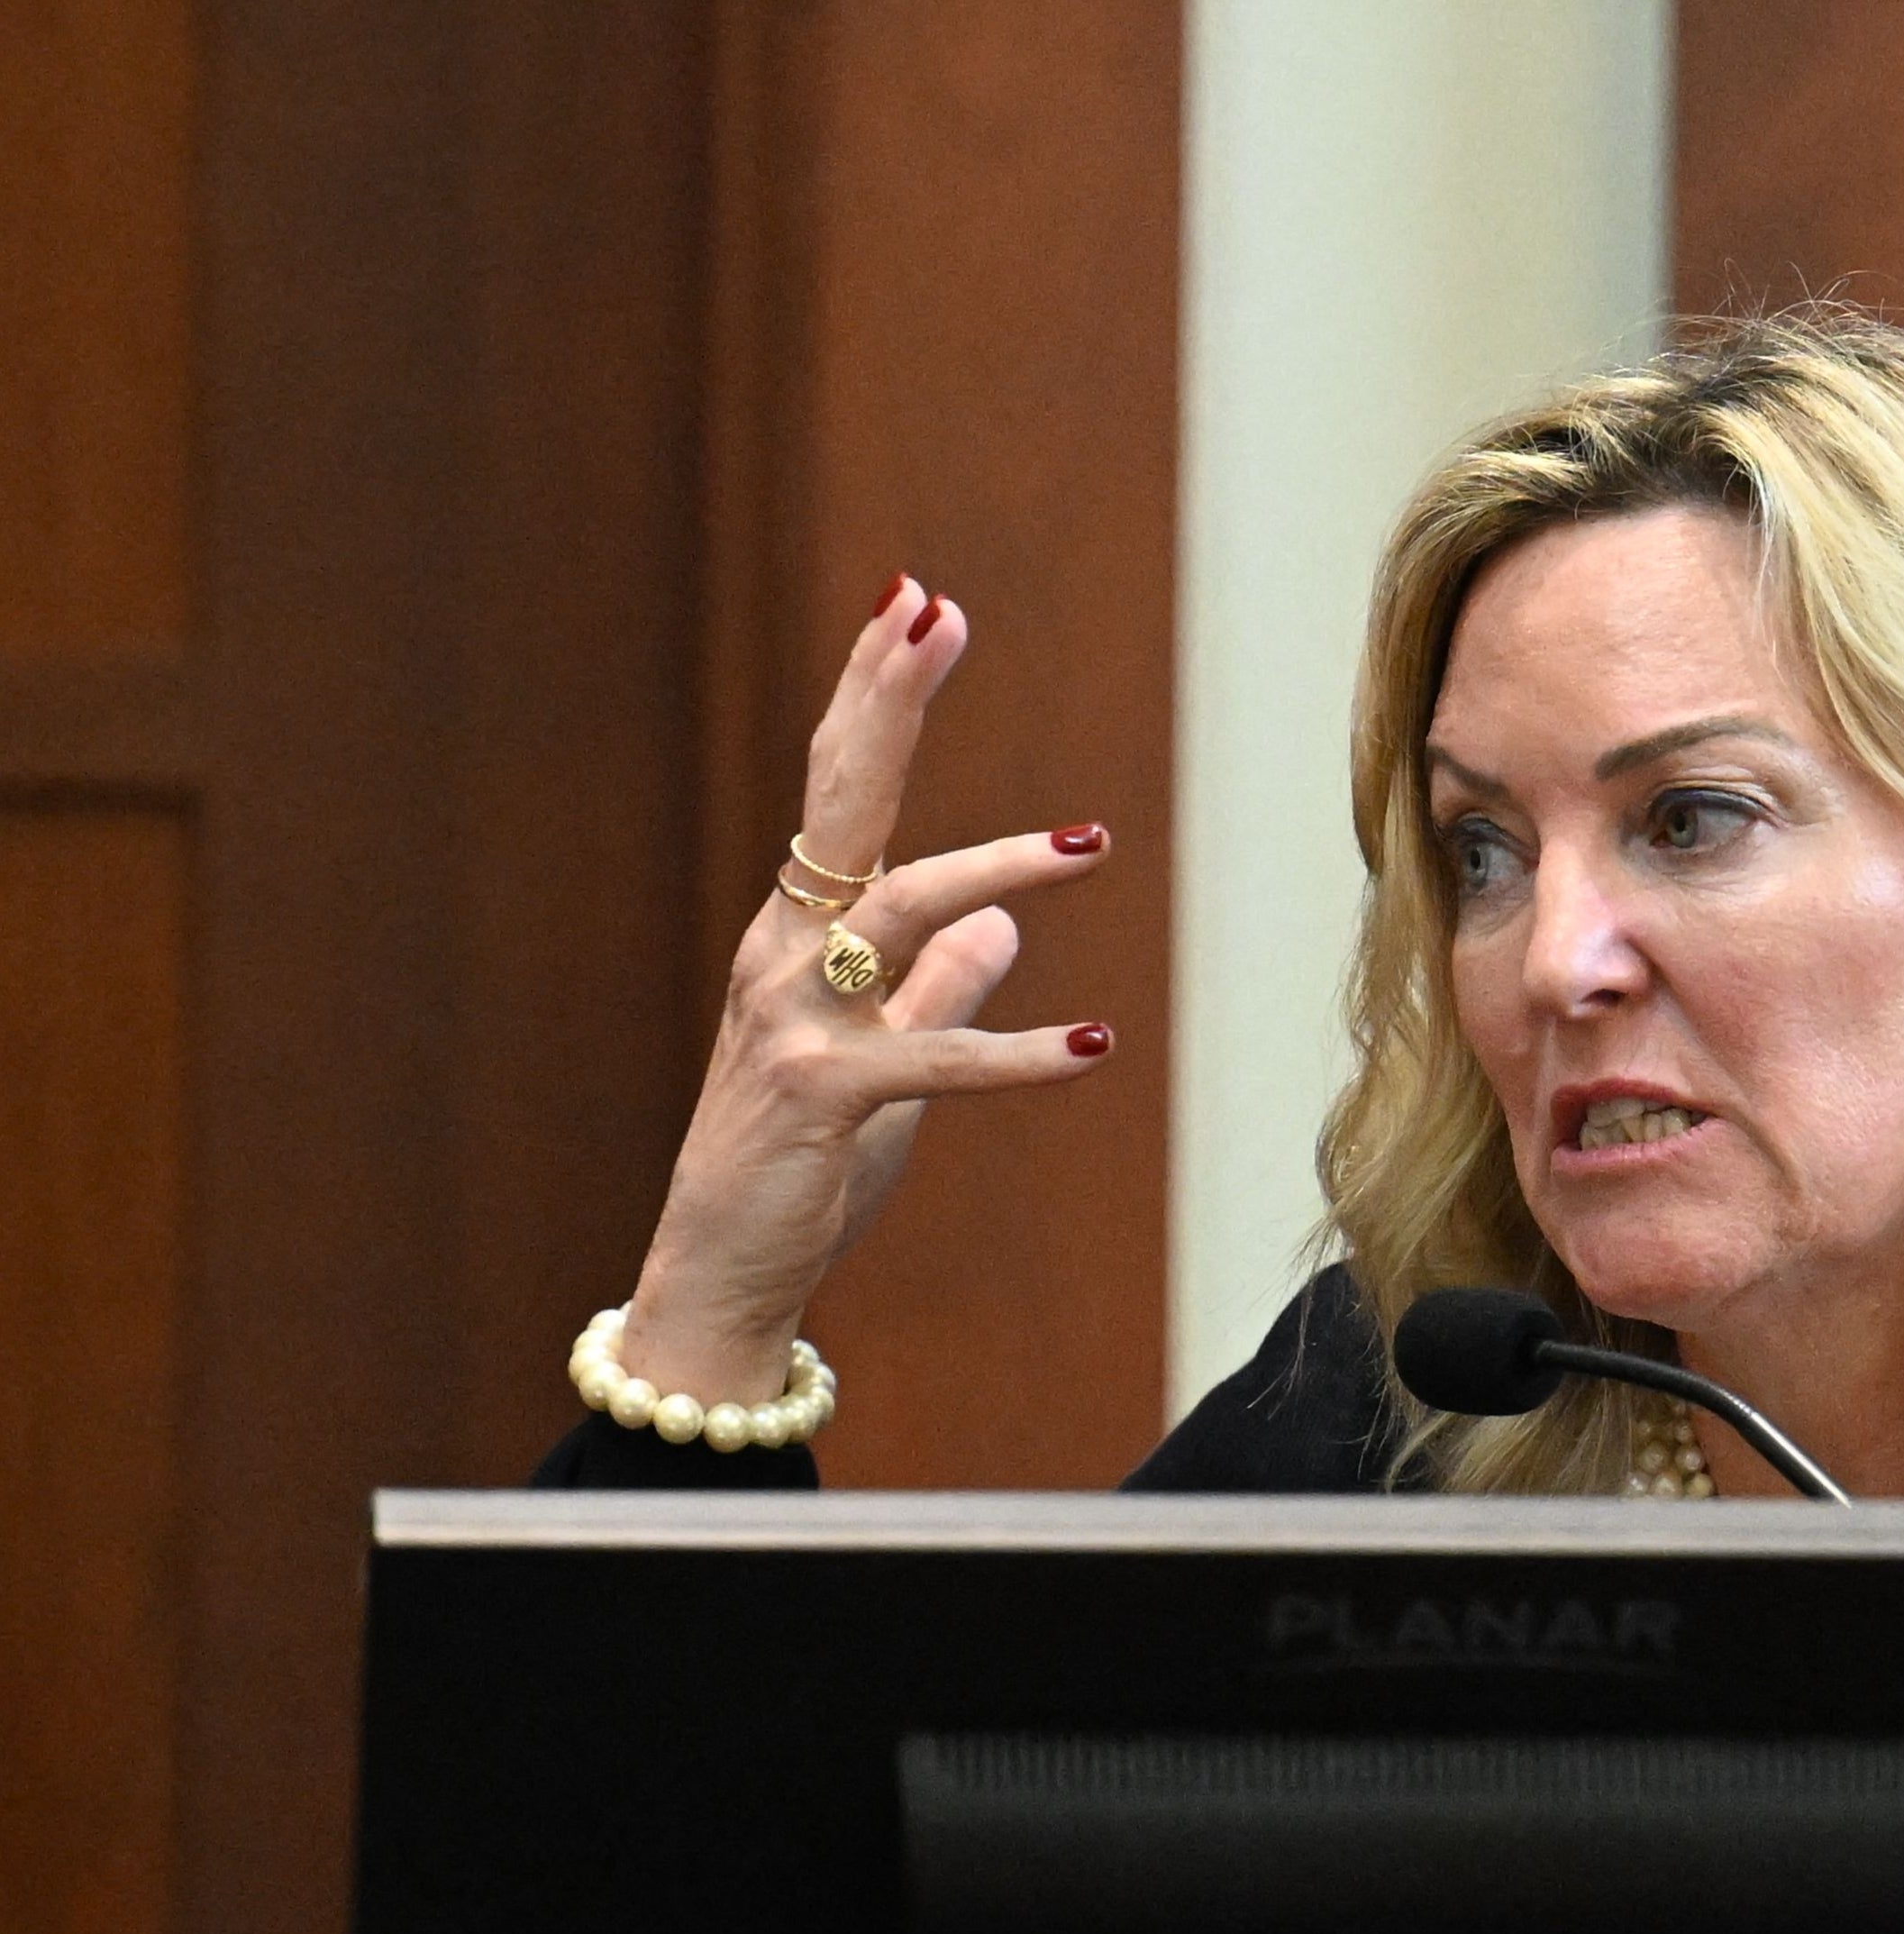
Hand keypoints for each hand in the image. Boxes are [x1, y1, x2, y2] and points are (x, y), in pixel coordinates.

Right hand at [618, 577, 1113, 1406]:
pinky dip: (1018, 1051)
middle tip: (934, 613)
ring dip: (999, 869)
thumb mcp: (883, 1063)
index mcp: (800, 933)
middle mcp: (785, 954)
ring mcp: (796, 1022)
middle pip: (842, 802)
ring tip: (1089, 845)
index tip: (914, 606)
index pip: (839, 790)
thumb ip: (934, 987)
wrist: (724, 1271)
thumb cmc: (800, 1163)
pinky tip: (1093, 1044)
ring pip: (900, 912)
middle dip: (889, 703)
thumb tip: (1001, 927)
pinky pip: (936, 1059)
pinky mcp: (824, 1098)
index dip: (874, 695)